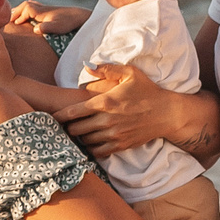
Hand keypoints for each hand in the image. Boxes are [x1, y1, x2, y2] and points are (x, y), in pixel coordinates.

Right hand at [6, 0, 90, 37]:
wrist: (80, 16)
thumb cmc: (69, 22)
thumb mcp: (58, 27)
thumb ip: (46, 27)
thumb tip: (35, 29)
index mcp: (42, 11)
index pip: (26, 9)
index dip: (18, 15)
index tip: (14, 23)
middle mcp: (43, 8)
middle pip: (25, 5)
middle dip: (16, 11)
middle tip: (9, 20)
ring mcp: (46, 9)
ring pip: (29, 5)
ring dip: (21, 10)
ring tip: (14, 17)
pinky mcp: (49, 11)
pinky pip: (34, 8)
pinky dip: (27, 10)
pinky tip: (27, 17)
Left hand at [55, 65, 219, 162]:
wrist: (166, 113)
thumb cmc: (147, 91)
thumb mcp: (130, 73)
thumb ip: (107, 69)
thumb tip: (87, 66)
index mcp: (105, 102)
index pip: (73, 111)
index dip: (60, 115)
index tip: (53, 117)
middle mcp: (107, 121)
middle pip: (75, 129)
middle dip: (69, 127)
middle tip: (68, 124)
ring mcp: (114, 135)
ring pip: (85, 141)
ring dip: (80, 138)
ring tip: (80, 132)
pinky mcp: (120, 146)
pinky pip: (97, 152)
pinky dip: (91, 148)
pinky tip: (93, 141)